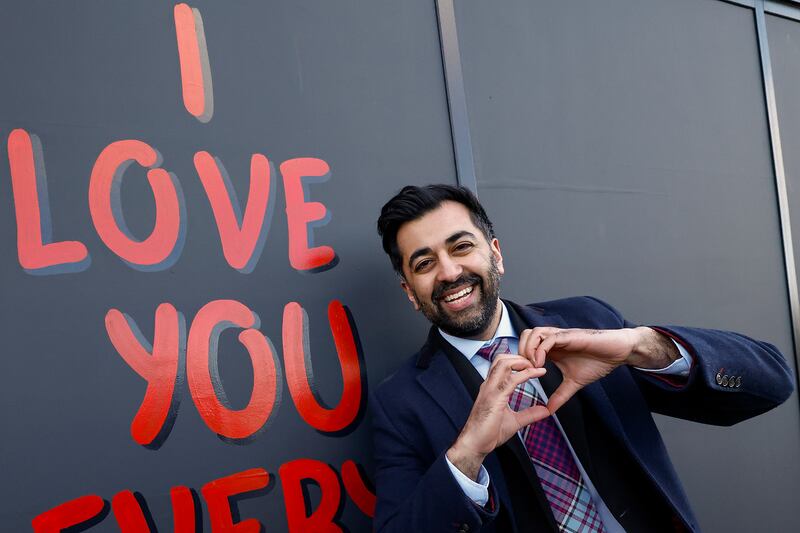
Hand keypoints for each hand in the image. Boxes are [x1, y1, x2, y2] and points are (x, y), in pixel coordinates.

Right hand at [447, 354, 546, 479]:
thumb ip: (529, 414)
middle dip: (520, 356)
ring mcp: (491, 390)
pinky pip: (511, 379)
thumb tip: (545, 410)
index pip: (502, 365)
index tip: (533, 365)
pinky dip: (527, 373)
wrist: (475, 444)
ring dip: (522, 361)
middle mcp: (489, 385)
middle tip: (536, 363)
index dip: (517, 361)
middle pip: (502, 358)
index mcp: (491, 388)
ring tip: (537, 365)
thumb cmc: (488, 433)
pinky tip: (538, 373)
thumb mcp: (514, 421)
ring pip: (504, 363)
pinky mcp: (495, 398)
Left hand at [518, 326, 678, 414]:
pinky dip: (541, 350)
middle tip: (523, 371)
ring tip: (531, 367)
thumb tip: (549, 410)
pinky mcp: (569, 335)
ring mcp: (560, 335)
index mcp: (551, 348)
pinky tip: (541, 364)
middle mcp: (552, 339)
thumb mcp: (574, 382)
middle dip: (519, 353)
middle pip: (524, 336)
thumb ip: (560, 395)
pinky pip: (549, 338)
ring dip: (528, 350)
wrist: (617, 352)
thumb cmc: (597, 362)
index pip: (526, 347)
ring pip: (533, 333)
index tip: (520, 377)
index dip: (520, 360)